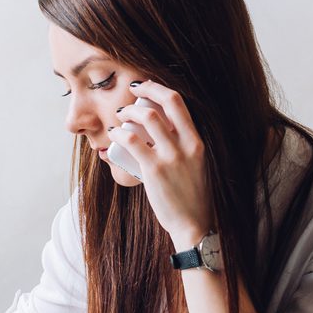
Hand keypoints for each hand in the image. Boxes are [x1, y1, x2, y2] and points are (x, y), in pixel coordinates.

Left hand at [106, 80, 213, 245]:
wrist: (194, 225)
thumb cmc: (191, 199)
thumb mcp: (196, 167)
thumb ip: (184, 150)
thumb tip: (160, 137)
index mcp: (197, 142)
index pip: (179, 102)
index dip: (159, 88)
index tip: (146, 87)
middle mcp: (187, 145)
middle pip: (165, 102)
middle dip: (145, 90)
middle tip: (131, 93)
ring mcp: (171, 157)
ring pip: (147, 117)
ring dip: (129, 110)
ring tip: (120, 117)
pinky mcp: (154, 170)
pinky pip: (132, 141)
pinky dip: (119, 132)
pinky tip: (114, 134)